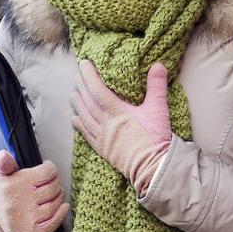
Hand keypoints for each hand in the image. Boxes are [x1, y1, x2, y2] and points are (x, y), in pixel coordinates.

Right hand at [0, 151, 68, 231]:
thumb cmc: (1, 191)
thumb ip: (4, 162)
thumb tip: (4, 155)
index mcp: (14, 185)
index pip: (47, 172)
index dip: (49, 168)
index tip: (46, 169)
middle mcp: (20, 202)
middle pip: (54, 187)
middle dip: (55, 183)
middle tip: (50, 183)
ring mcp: (27, 219)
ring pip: (55, 204)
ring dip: (58, 197)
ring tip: (52, 194)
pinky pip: (54, 222)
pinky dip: (61, 214)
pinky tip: (62, 207)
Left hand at [70, 60, 172, 194]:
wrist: (153, 167)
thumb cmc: (156, 138)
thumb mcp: (159, 109)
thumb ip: (157, 86)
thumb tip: (158, 65)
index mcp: (118, 112)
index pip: (98, 90)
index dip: (89, 76)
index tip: (84, 64)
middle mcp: (106, 124)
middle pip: (89, 102)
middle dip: (82, 86)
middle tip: (77, 74)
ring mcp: (103, 137)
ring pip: (85, 117)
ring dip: (78, 104)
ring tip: (73, 93)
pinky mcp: (103, 149)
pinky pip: (87, 135)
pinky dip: (80, 125)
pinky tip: (75, 119)